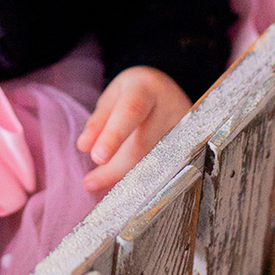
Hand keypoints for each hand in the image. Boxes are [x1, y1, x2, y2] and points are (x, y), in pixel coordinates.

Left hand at [76, 66, 190, 193]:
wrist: (168, 92)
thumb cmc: (135, 94)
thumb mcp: (113, 97)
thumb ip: (99, 120)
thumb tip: (84, 147)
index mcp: (146, 88)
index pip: (130, 112)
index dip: (114, 136)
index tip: (97, 157)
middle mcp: (170, 108)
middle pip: (141, 145)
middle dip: (113, 168)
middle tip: (89, 182)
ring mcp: (186, 131)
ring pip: (152, 163)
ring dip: (123, 178)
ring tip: (97, 183)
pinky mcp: (190, 149)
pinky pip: (161, 170)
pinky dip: (139, 179)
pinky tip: (122, 185)